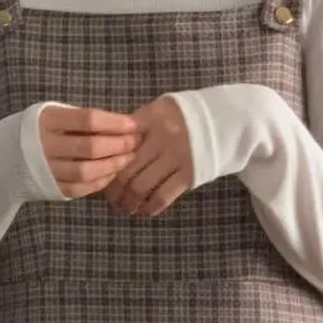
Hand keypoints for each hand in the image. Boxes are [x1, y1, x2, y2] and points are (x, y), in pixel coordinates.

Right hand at [39, 106, 140, 198]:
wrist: (6, 155)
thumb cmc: (42, 129)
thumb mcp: (56, 114)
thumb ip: (83, 119)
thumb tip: (122, 125)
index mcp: (48, 120)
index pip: (88, 120)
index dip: (114, 123)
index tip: (132, 125)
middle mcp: (45, 145)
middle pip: (90, 147)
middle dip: (118, 145)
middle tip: (135, 143)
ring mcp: (47, 169)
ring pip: (86, 171)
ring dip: (112, 165)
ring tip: (128, 158)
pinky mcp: (51, 187)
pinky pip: (80, 188)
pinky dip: (100, 181)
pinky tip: (113, 173)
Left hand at [104, 97, 193, 216]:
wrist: (223, 120)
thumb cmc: (183, 118)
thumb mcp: (158, 112)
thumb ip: (135, 128)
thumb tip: (108, 152)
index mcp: (149, 118)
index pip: (118, 143)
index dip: (105, 163)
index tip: (100, 175)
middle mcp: (161, 136)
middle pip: (126, 169)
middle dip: (114, 189)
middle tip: (110, 199)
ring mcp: (176, 156)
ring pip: (141, 186)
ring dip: (129, 202)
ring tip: (124, 208)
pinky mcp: (189, 174)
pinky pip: (163, 196)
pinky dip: (150, 207)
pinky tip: (144, 210)